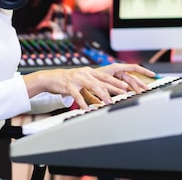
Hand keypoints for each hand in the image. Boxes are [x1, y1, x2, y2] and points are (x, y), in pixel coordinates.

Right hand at [23, 63, 155, 108]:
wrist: (51, 79)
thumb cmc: (69, 82)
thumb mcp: (83, 83)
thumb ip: (94, 89)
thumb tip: (104, 98)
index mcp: (91, 72)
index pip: (108, 76)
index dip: (119, 80)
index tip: (130, 86)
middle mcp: (86, 73)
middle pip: (103, 80)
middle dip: (115, 86)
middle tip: (126, 92)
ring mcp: (78, 78)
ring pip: (93, 86)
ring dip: (102, 95)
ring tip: (109, 103)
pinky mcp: (69, 85)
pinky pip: (78, 94)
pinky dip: (83, 102)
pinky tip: (88, 108)